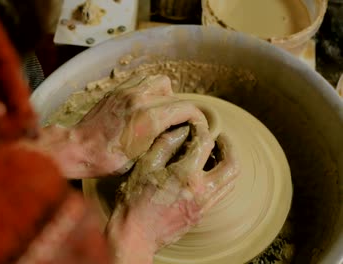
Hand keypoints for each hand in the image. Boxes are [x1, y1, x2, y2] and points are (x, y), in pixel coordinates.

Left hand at [73, 74, 216, 177]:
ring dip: (166, 95)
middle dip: (182, 110)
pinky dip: (149, 90)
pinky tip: (145, 106)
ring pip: (160, 82)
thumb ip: (164, 140)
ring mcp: (127, 92)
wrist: (78, 148)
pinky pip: (142, 81)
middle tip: (179, 123)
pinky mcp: (117, 91)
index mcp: (149, 119)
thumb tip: (180, 133)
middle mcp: (140, 100)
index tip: (198, 127)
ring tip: (161, 112)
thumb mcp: (142, 157)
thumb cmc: (107, 160)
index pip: (186, 109)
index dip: (197, 118)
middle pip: (176, 96)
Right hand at [106, 121, 238, 263]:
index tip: (196, 125)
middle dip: (230, 147)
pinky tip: (204, 172)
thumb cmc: (134, 200)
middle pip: (232, 165)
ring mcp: (204, 206)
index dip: (202, 129)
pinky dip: (218, 178)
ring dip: (227, 163)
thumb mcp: (145, 166)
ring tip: (214, 154)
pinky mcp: (201, 215)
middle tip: (220, 138)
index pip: (206, 143)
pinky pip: (219, 193)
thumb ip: (165, 144)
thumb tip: (181, 129)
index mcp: (186, 176)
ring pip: (230, 182)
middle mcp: (201, 191)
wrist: (135, 235)